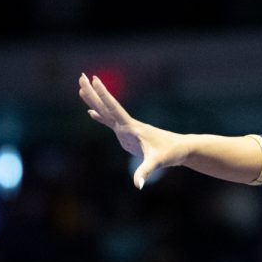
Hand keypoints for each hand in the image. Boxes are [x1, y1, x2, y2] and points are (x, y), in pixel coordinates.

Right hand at [78, 73, 189, 188]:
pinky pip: (110, 123)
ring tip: (81, 89)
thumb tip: (138, 185)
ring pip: (107, 112)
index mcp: (132, 127)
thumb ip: (145, 172)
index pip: (114, 108)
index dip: (103, 94)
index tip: (94, 80)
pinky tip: (91, 112)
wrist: (180, 149)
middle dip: (94, 92)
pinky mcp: (128, 135)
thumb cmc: (170, 154)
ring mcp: (127, 129)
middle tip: (81, 76)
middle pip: (107, 106)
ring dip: (94, 101)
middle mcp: (128, 125)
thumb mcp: (157, 163)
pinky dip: (100, 117)